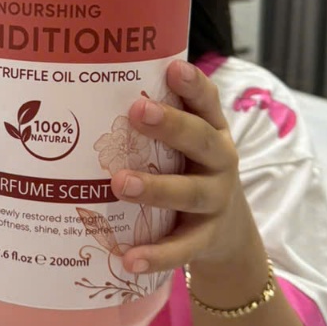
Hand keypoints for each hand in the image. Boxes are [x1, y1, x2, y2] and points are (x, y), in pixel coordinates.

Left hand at [110, 59, 256, 275]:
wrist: (231, 235)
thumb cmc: (192, 173)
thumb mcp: (188, 145)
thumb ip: (159, 122)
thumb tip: (95, 91)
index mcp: (213, 132)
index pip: (207, 103)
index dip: (192, 85)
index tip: (172, 67)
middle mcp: (220, 162)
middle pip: (200, 140)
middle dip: (170, 125)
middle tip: (135, 110)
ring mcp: (216, 202)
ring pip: (189, 193)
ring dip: (155, 188)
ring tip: (120, 183)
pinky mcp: (206, 239)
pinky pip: (182, 248)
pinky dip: (156, 255)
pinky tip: (129, 258)